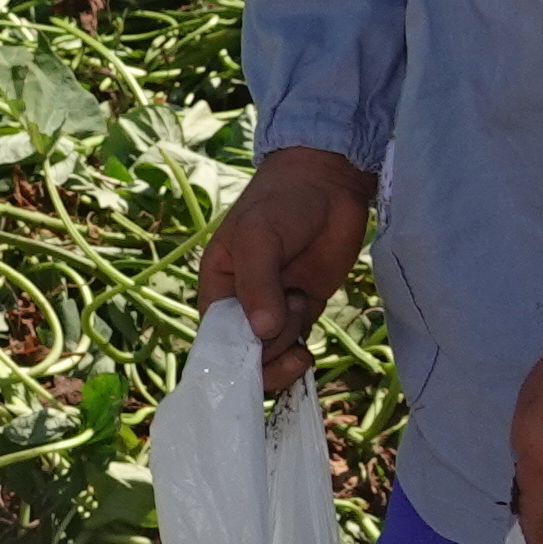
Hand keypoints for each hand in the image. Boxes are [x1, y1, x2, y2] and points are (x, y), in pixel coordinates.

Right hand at [197, 145, 376, 393]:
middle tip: (286, 325)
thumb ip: (257, 284)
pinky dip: (301, 353)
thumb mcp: (258, 238)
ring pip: (273, 353)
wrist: (329, 183)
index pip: (213, 339)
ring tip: (301, 300)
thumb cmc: (280, 202)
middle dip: (265, 350)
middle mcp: (242, 305)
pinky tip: (307, 343)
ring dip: (288, 342)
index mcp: (217, 288)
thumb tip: (261, 331)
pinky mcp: (305, 308)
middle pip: (244, 354)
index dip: (227, 358)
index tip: (250, 360)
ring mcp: (275, 308)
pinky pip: (297, 343)